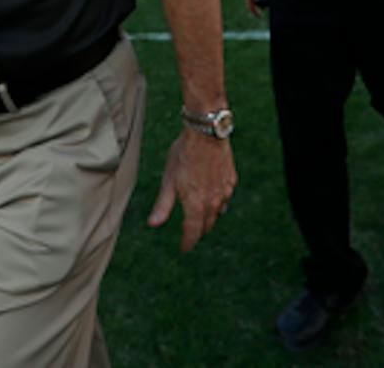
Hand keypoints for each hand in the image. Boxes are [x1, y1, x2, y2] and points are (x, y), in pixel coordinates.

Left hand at [147, 128, 236, 252]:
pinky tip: (214, 197)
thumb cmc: (183, 155)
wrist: (206, 134)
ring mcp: (224, 191)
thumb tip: (153, 224)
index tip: (183, 248)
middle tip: (191, 234)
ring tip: (201, 218)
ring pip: (217, 213)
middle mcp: (213, 202)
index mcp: (195, 204)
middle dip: (198, 231)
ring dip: (209, 218)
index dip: (187, 242)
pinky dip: (219, 202)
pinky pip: (225, 198)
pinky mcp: (231, 180)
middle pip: (206, 225)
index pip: (193, 232)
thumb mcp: (168, 180)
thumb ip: (163, 205)